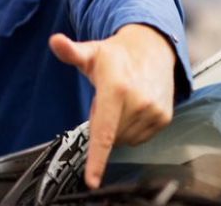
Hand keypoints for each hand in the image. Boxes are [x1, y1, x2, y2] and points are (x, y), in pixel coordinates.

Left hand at [49, 24, 176, 188]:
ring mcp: (153, 111)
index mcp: (116, 89)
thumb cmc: (116, 55)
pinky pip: (140, 137)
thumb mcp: (90, 52)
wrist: (152, 48)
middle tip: (106, 100)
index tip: (92, 179)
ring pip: (124, 139)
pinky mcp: (164, 118)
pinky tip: (133, 106)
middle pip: (110, 136)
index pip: (103, 132)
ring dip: (118, 127)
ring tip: (121, 100)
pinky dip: (131, 128)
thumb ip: (70, 51)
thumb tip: (55, 41)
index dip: (97, 160)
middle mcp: (138, 102)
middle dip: (103, 123)